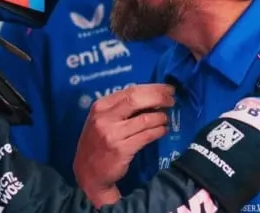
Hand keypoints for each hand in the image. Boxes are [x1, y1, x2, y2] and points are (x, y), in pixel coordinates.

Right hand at [73, 84, 174, 205]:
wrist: (88, 172)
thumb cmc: (98, 142)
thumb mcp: (102, 120)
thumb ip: (120, 108)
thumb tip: (151, 96)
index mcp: (100, 106)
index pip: (130, 90)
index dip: (152, 88)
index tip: (167, 89)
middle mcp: (104, 118)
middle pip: (136, 99)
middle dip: (158, 97)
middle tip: (171, 100)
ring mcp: (112, 134)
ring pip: (144, 119)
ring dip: (160, 117)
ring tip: (166, 118)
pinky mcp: (121, 150)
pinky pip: (146, 136)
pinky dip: (158, 131)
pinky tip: (163, 130)